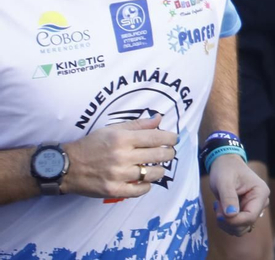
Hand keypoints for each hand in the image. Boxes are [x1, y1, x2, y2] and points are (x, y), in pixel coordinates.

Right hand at [61, 117, 178, 198]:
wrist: (66, 166)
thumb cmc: (91, 145)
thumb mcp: (112, 129)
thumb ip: (137, 125)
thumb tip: (159, 119)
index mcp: (123, 139)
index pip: (157, 138)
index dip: (171, 139)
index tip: (174, 139)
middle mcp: (122, 156)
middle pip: (158, 155)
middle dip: (169, 154)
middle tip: (169, 153)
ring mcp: (118, 175)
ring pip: (152, 173)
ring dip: (160, 170)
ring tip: (157, 168)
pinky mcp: (113, 190)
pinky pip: (139, 190)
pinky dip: (146, 186)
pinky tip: (145, 181)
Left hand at [208, 154, 269, 236]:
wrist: (225, 164)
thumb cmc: (226, 169)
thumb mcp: (224, 181)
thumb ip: (228, 198)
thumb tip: (231, 215)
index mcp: (260, 193)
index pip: (250, 217)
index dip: (233, 221)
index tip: (219, 215)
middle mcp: (260, 202)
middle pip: (245, 225)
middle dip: (228, 222)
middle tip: (217, 208)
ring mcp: (253, 208)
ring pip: (240, 228)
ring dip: (225, 223)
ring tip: (218, 206)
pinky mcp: (245, 211)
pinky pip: (236, 225)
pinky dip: (225, 222)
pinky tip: (221, 208)